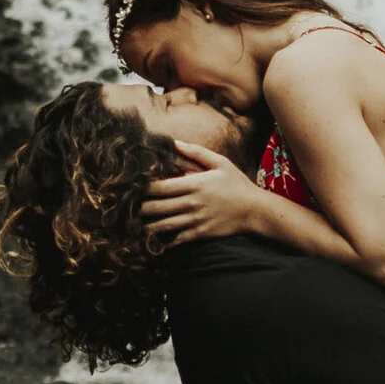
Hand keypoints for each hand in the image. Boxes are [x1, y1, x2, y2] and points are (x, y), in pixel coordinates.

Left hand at [142, 141, 266, 251]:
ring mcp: (195, 220)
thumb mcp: (220, 163)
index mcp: (194, 184)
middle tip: (129, 207)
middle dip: (140, 208)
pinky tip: (157, 239)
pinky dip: (164, 240)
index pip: (160, 187)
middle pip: (156, 207)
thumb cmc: (236, 184)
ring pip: (163, 225)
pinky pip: (176, 240)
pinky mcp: (200, 234)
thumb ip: (196, 153)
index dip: (143, 188)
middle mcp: (191, 203)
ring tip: (137, 224)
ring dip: (147, 225)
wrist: (254, 210)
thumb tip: (175, 143)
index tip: (133, 187)